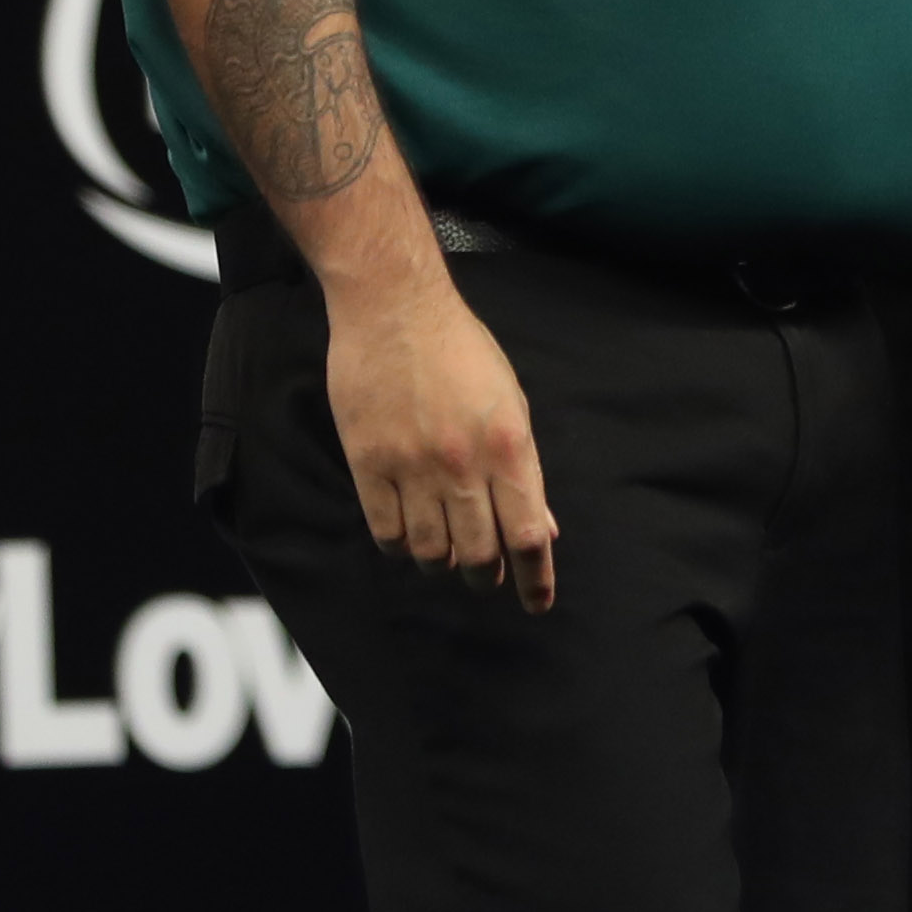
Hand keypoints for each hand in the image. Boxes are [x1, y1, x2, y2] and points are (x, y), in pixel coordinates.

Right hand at [323, 272, 557, 612]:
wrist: (394, 306)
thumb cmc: (461, 349)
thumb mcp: (511, 401)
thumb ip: (525, 469)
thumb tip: (542, 528)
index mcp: (508, 445)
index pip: (529, 535)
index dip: (537, 580)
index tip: (537, 604)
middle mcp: (463, 463)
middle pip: (481, 554)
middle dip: (488, 576)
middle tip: (486, 575)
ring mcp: (412, 466)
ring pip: (431, 551)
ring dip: (443, 562)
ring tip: (446, 551)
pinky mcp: (369, 462)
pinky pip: (387, 532)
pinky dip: (401, 546)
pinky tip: (408, 534)